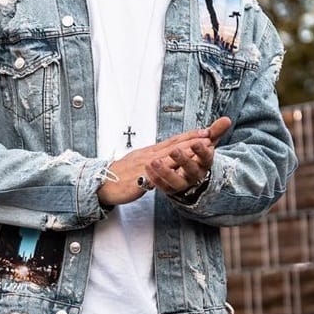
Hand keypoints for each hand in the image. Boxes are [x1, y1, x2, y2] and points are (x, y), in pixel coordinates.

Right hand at [97, 117, 230, 206]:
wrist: (103, 182)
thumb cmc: (122, 173)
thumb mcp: (141, 161)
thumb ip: (155, 156)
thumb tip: (167, 151)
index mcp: (150, 152)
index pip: (173, 141)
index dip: (190, 135)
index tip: (206, 131)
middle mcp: (149, 156)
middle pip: (174, 146)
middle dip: (192, 141)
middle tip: (210, 135)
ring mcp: (144, 168)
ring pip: (167, 159)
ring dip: (184, 153)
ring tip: (199, 149)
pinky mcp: (139, 181)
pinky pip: (154, 177)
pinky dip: (167, 174)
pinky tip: (177, 173)